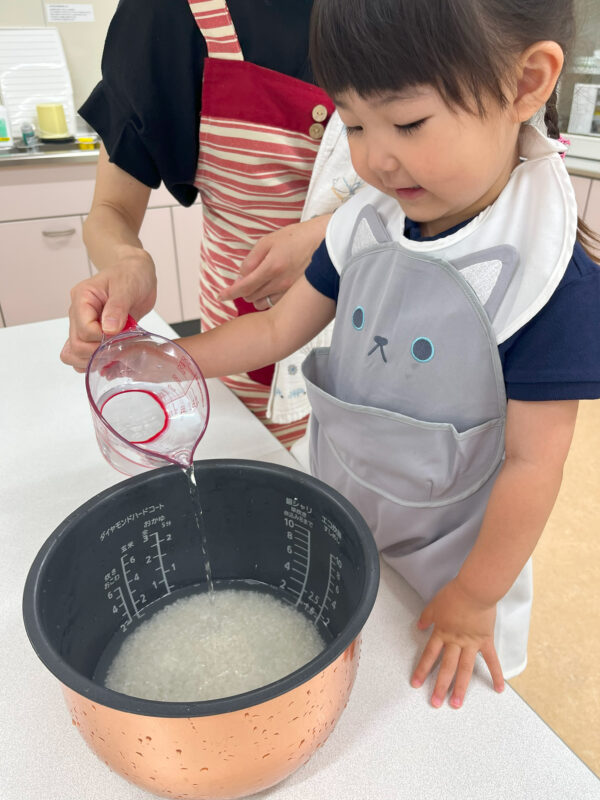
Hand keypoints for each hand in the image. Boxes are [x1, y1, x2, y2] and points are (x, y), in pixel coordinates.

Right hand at [60, 250, 156, 371]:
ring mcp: (84, 325)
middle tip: (119, 348)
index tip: (119, 335)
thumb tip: (108, 329)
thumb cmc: (131, 275)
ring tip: (115, 355)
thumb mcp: (126, 286)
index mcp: (82, 298)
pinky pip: (84, 355)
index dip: (101, 338)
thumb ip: (117, 307)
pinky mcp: (93, 335)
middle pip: (76, 345)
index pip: (83, 329)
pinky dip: (96, 363)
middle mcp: (79, 313)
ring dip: (93, 361)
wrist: (137, 275)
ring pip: (74, 354)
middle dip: (97, 352)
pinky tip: (112, 361)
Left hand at [219, 215, 329, 309]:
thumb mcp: (270, 240)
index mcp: (270, 268)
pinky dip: (270, 300)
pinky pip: (277, 305)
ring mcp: (290, 292)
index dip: (229, 293)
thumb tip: (241, 275)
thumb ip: (252, 259)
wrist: (328, 243)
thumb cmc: (300, 237)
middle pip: (251, 297)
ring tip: (260, 286)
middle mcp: (279, 283)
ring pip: (264, 304)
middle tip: (247, 281)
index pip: (243, 287)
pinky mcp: (298, 296)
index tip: (221, 296)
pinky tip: (273, 290)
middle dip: (244, 291)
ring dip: (256, 297)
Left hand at [410, 578, 503, 708]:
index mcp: (442, 633)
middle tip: (435, 703)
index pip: (430, 655)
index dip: (422, 669)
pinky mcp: (486, 641)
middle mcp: (455, 642)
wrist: (474, 590)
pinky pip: (492, 660)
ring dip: (461, 687)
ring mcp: (471, 644)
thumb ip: (427, 617)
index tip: (416, 684)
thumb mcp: (435, 604)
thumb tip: (420, 626)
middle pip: (446, 667)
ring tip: (457, 703)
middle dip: (440, 686)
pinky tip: (498, 688)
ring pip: (465, 669)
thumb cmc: (455, 594)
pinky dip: (496, 674)